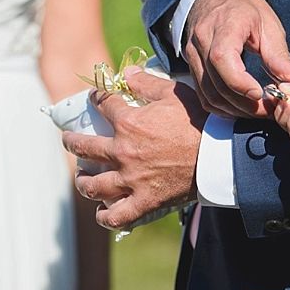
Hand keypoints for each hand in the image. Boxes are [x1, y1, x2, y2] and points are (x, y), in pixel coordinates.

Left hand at [64, 69, 206, 229]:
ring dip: (83, 181)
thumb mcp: (173, 94)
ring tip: (81, 178)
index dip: (96, 98)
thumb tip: (126, 73)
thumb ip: (146, 82)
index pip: (102, 105)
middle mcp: (123, 152)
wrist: (221, 155)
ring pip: (93, 186)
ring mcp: (131, 180)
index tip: (95, 98)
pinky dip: (105, 216)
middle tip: (69, 141)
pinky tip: (101, 212)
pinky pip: (117, 216)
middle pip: (83, 148)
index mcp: (128, 124)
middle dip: (71, 142)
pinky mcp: (145, 202)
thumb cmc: (199, 122)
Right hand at [185, 0, 289, 117]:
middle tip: (268, 110)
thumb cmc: (244, 9)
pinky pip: (202, 95)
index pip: (222, 58)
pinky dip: (221, 107)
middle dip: (243, 103)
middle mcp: (201, 40)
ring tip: (257, 111)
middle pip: (215, 82)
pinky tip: (240, 107)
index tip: (260, 94)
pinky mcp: (190, 66)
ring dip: (233, 108)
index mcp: (224, 25)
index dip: (239, 82)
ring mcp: (192, 54)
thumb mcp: (268, 24)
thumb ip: (278, 54)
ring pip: (207, 93)